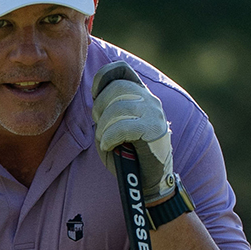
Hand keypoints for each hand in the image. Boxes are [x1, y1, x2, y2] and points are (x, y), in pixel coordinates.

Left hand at [93, 74, 176, 202]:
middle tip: (98, 126)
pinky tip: (109, 146)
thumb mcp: (113, 126)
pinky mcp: (155, 130)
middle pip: (117, 88)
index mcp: (140, 94)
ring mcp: (155, 114)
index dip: (102, 77)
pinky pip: (124, 127)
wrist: (149, 180)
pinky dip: (110, 138)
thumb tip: (96, 97)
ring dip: (103, 126)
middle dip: (99, 107)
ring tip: (104, 140)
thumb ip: (106, 109)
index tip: (94, 96)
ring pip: (118, 108)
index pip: (121, 69)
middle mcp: (150, 100)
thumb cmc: (127, 154)